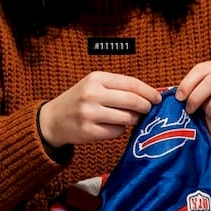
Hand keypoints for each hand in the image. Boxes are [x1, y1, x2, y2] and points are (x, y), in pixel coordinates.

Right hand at [38, 72, 162, 147]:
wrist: (53, 119)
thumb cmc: (79, 100)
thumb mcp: (94, 85)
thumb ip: (118, 87)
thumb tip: (149, 94)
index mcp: (96, 78)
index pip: (131, 83)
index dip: (148, 91)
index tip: (157, 97)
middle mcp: (92, 94)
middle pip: (132, 101)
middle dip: (146, 106)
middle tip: (149, 110)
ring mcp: (89, 113)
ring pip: (127, 118)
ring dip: (134, 119)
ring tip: (132, 118)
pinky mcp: (89, 131)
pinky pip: (117, 132)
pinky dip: (120, 130)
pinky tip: (113, 126)